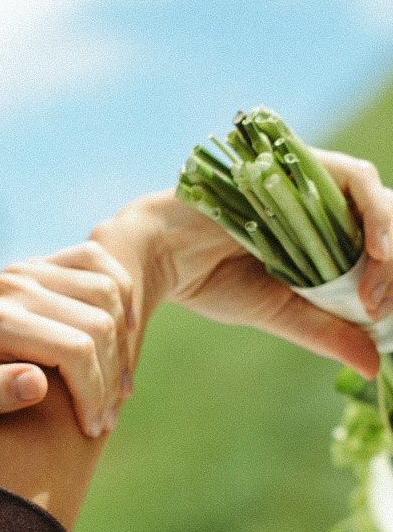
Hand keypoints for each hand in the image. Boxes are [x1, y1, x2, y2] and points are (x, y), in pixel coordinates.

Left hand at [0, 244, 136, 437]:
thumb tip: (36, 383)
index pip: (75, 349)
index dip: (94, 392)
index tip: (94, 428)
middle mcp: (13, 283)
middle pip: (98, 324)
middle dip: (112, 377)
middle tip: (108, 419)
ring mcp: (28, 268)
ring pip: (108, 294)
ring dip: (123, 343)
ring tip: (117, 390)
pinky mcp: (41, 264)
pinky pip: (100, 264)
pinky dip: (122, 296)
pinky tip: (124, 335)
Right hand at [93, 151, 392, 377]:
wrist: (161, 254)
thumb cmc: (210, 280)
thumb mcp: (281, 312)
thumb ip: (327, 332)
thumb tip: (373, 366)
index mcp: (318, 238)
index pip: (375, 251)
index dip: (388, 280)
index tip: (378, 317)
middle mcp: (321, 206)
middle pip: (383, 223)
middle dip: (392, 266)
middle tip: (380, 305)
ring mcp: (312, 182)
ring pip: (378, 201)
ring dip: (389, 241)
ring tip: (379, 282)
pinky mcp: (300, 164)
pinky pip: (356, 178)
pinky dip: (376, 213)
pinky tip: (376, 249)